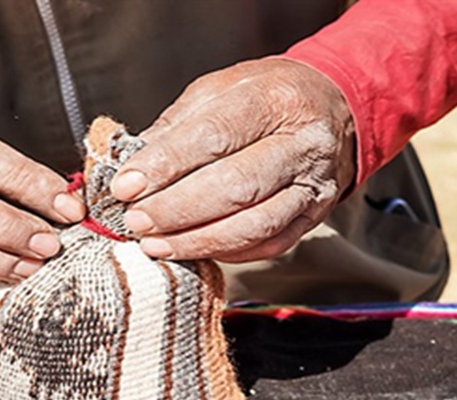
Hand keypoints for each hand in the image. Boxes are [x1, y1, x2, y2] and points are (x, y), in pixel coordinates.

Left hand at [111, 58, 355, 262]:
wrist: (332, 108)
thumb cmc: (263, 98)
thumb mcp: (218, 90)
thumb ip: (175, 126)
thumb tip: (132, 164)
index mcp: (273, 99)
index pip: (214, 136)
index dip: (165, 165)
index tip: (125, 186)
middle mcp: (302, 142)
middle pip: (236, 186)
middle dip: (177, 210)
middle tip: (135, 221)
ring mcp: (314, 184)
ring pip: (254, 225)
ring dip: (197, 240)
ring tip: (154, 244)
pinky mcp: (316, 216)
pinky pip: (269, 245)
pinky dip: (225, 252)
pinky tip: (192, 250)